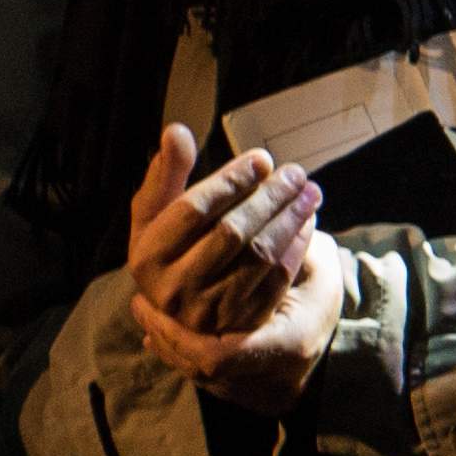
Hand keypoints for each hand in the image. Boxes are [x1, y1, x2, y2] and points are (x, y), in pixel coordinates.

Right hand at [126, 121, 346, 415]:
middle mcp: (173, 290)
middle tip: (294, 172)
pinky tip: (308, 221)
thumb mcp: (156, 215)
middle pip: (230, 232)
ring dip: (290, 218)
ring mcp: (208, 312)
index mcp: (146, 258)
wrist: (181, 308)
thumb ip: (165, 174)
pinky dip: (297, 246)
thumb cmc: (170, 247)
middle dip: (268, 197)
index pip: (194, 209)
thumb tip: (176, 131)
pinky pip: (278, 279)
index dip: (230, 180)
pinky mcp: (240, 324)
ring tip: (308, 191)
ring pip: (259, 255)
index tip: (260, 159)